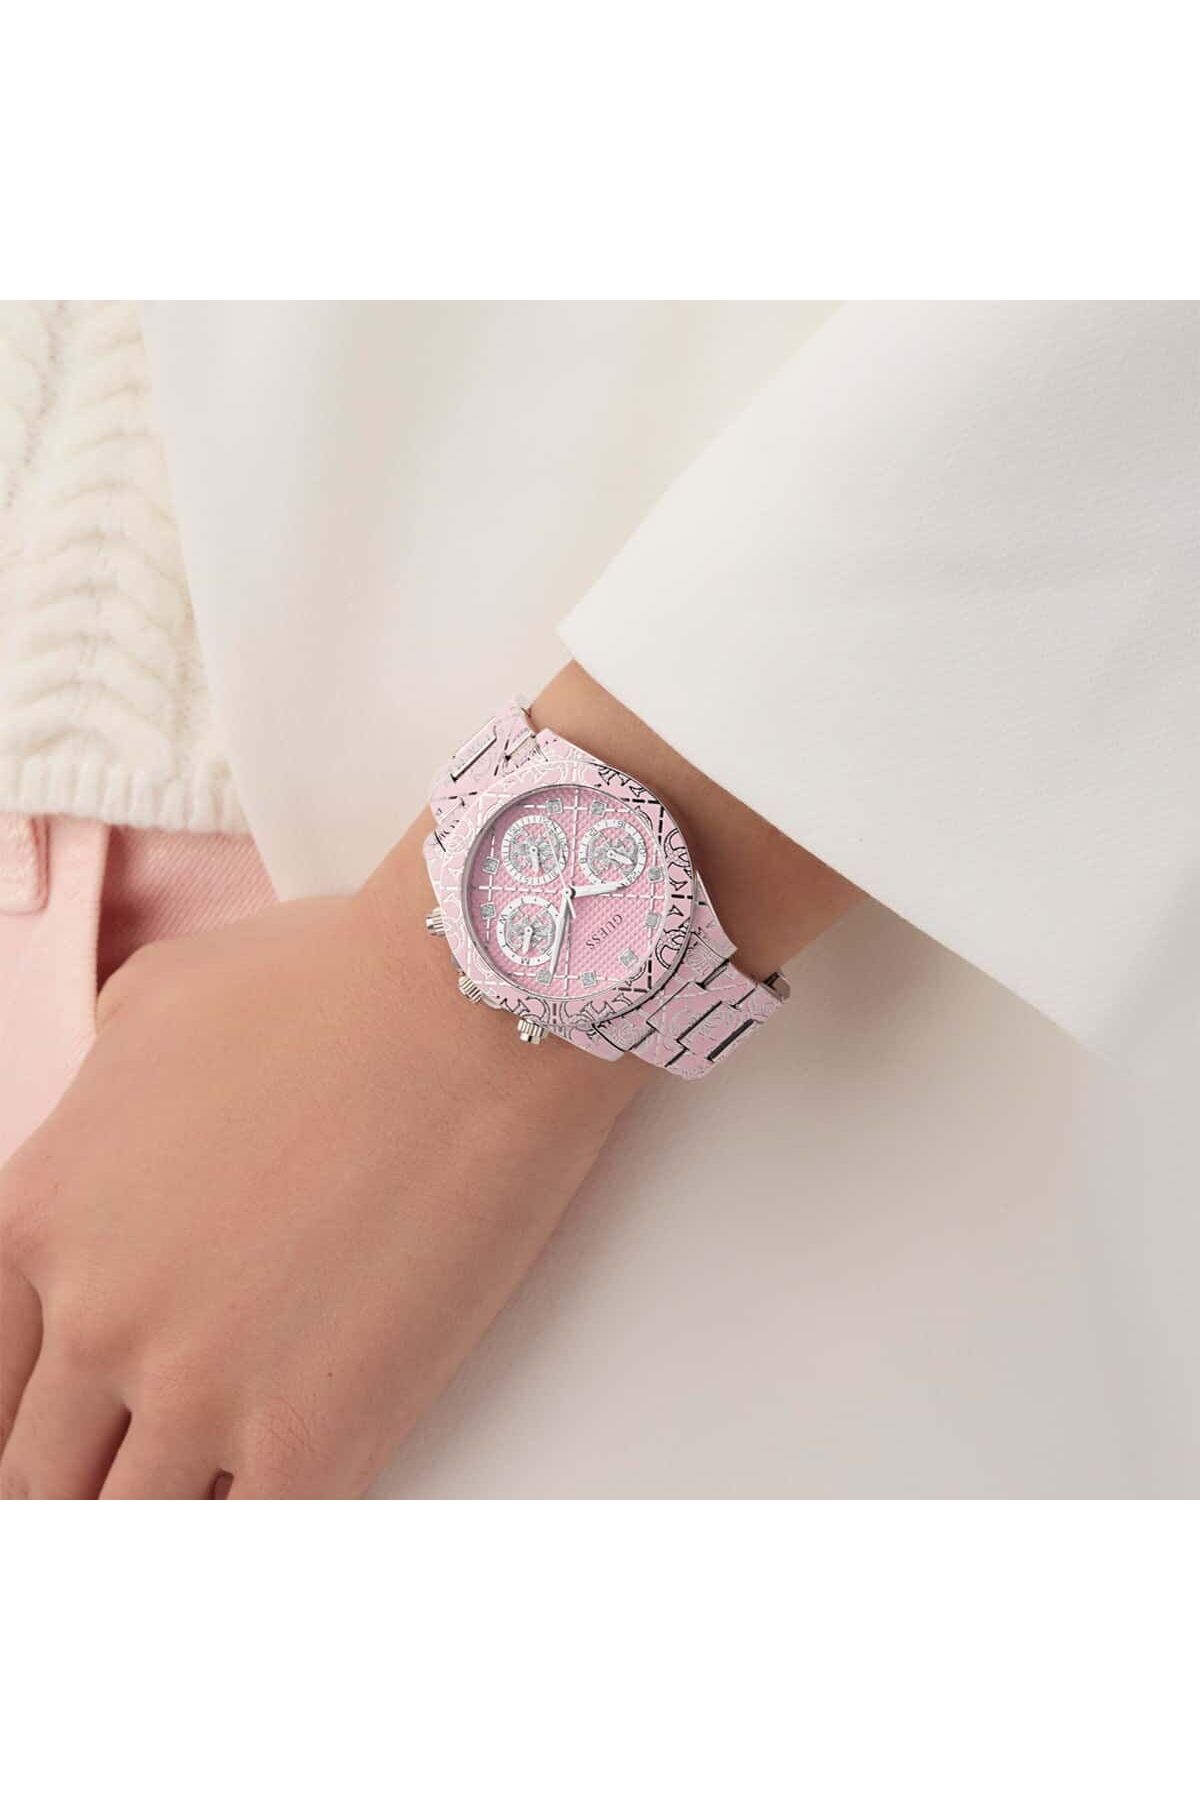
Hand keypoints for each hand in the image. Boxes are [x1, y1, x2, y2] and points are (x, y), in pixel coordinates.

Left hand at [0, 824, 646, 1498]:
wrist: (471, 1003)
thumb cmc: (335, 984)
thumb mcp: (155, 1002)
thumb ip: (96, 1090)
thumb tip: (107, 1131)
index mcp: (43, 1215)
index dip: (22, 1421)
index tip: (61, 1438)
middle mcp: (101, 1314)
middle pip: (40, 1473)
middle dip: (80, 1486)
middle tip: (122, 1486)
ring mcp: (199, 1386)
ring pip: (129, 1527)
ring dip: (162, 1521)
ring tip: (202, 1508)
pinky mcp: (314, 1434)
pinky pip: (250, 1545)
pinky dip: (248, 1540)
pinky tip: (274, 1515)